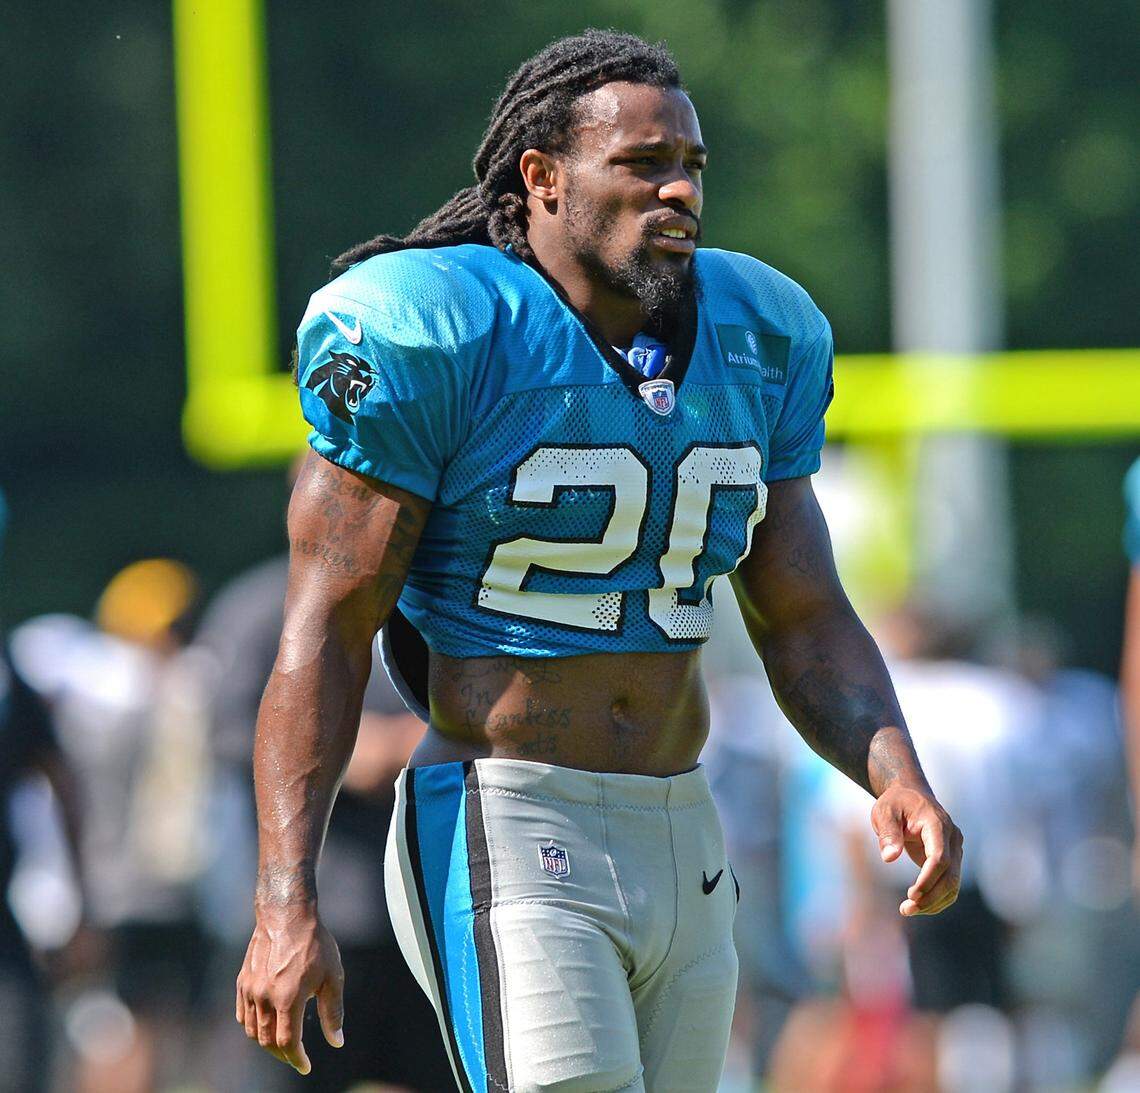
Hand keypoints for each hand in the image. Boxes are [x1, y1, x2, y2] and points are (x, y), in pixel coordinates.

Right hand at [236, 904, 344, 1074]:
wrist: (287, 916)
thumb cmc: (315, 944)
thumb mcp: (332, 977)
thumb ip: (333, 1012)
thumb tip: (336, 1042)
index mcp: (288, 998)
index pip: (287, 1043)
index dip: (296, 1059)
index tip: (305, 1066)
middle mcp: (265, 997)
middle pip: (268, 1041)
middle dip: (282, 1055)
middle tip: (295, 1057)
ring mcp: (251, 990)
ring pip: (253, 1031)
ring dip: (267, 1042)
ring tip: (282, 1043)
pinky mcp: (242, 981)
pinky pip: (243, 1014)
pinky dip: (253, 1026)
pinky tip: (266, 1024)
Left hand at [871, 783, 962, 916]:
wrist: (911, 794)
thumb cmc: (896, 803)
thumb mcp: (885, 812)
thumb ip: (888, 833)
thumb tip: (889, 858)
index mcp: (937, 824)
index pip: (940, 857)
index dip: (928, 879)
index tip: (911, 894)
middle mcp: (952, 838)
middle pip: (951, 875)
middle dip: (931, 896)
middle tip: (906, 909)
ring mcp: (955, 849)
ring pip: (953, 884)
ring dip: (934, 902)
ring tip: (907, 910)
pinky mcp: (951, 859)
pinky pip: (949, 883)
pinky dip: (937, 898)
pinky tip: (918, 905)